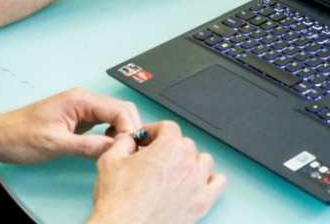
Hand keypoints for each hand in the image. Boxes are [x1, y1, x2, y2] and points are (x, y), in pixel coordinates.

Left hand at [0, 88, 141, 164]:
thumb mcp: (55, 144)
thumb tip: (114, 148)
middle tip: (129, 151)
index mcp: (79, 100)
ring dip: (121, 132)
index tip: (129, 147)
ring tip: (120, 151)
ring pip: (114, 117)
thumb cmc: (18, 135)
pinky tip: (108, 147)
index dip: (129, 128)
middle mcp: (83, 101)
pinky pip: (104, 124)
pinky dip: (111, 135)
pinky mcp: (78, 120)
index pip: (119, 109)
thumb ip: (88, 146)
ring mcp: (82, 110)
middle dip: (129, 129)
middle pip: (121, 110)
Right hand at [88, 121, 226, 223]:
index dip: (154, 131)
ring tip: (174, 170)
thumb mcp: (111, 160)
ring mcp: (198, 183)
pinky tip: (197, 182)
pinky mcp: (202, 203)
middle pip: (185, 144)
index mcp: (169, 147)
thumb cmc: (118, 199)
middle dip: (168, 148)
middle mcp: (188, 162)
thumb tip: (128, 141)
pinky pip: (218, 183)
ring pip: (203, 161)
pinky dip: (210, 180)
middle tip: (154, 158)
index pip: (168, 128)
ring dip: (190, 162)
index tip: (146, 139)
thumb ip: (123, 143)